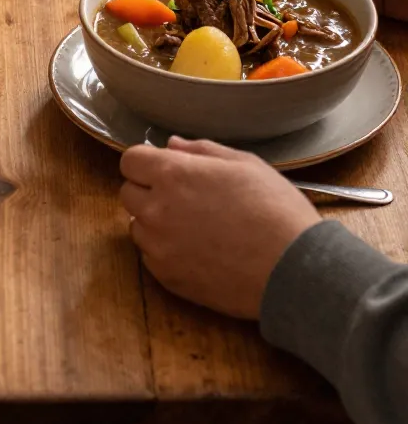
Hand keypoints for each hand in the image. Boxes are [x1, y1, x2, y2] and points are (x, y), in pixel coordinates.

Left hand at [119, 139, 318, 318]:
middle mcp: (157, 210)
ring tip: (195, 226)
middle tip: (183, 197)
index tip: (165, 169)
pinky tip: (199, 250)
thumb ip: (200, 150)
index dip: (146, 162)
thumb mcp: (244, 164)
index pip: (130, 161)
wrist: (294, 270)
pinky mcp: (168, 279)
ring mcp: (160, 247)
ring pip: (137, 227)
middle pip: (128, 193)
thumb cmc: (275, 209)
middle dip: (149, 191)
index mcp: (173, 174)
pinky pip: (151, 258)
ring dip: (155, 223)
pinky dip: (166, 251)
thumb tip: (171, 145)